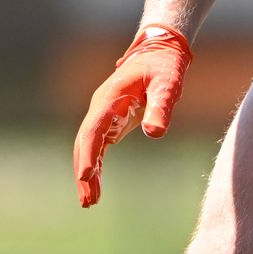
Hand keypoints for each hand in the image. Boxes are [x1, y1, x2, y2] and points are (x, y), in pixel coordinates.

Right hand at [73, 24, 192, 207]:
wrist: (158, 52)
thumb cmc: (164, 67)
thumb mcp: (168, 84)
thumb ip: (161, 107)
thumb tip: (155, 134)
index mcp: (110, 98)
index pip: (93, 130)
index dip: (89, 153)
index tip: (86, 175)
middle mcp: (100, 107)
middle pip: (85, 142)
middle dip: (84, 171)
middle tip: (88, 200)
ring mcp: (102, 114)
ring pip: (88, 147)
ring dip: (87, 173)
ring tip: (90, 201)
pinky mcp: (110, 120)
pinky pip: (98, 145)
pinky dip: (95, 165)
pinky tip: (95, 185)